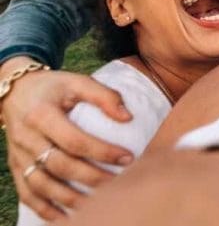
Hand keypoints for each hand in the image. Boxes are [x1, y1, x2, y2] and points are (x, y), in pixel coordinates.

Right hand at [1, 57, 132, 219]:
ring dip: (70, 199)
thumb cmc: (53, 87)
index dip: (102, 151)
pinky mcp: (15, 167)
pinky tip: (65, 218)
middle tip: (119, 183)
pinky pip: (27, 193)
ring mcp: (18, 155)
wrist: (14, 91)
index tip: (128, 157)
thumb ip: (104, 96)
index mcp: (42, 115)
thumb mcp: (77, 81)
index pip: (74, 140)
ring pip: (42, 185)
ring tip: (99, 204)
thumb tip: (128, 117)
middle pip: (59, 165)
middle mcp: (27, 138)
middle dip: (91, 178)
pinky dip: (45, 209)